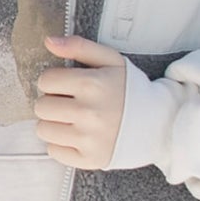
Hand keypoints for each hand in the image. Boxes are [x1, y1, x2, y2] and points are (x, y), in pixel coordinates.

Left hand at [34, 35, 126, 168]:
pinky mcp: (90, 159)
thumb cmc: (130, 90)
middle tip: (70, 103)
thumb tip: (48, 41)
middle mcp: (89, 113)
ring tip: (72, 120)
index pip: (46, 80)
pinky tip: (78, 136)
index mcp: (92, 84)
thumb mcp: (110, 60)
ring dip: (54, 124)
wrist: (158, 122)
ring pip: (43, 130)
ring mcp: (89, 139)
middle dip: (52, 102)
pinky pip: (54, 151)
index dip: (53, 81)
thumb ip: (78, 46)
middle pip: (41, 107)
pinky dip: (61, 144)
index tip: (66, 85)